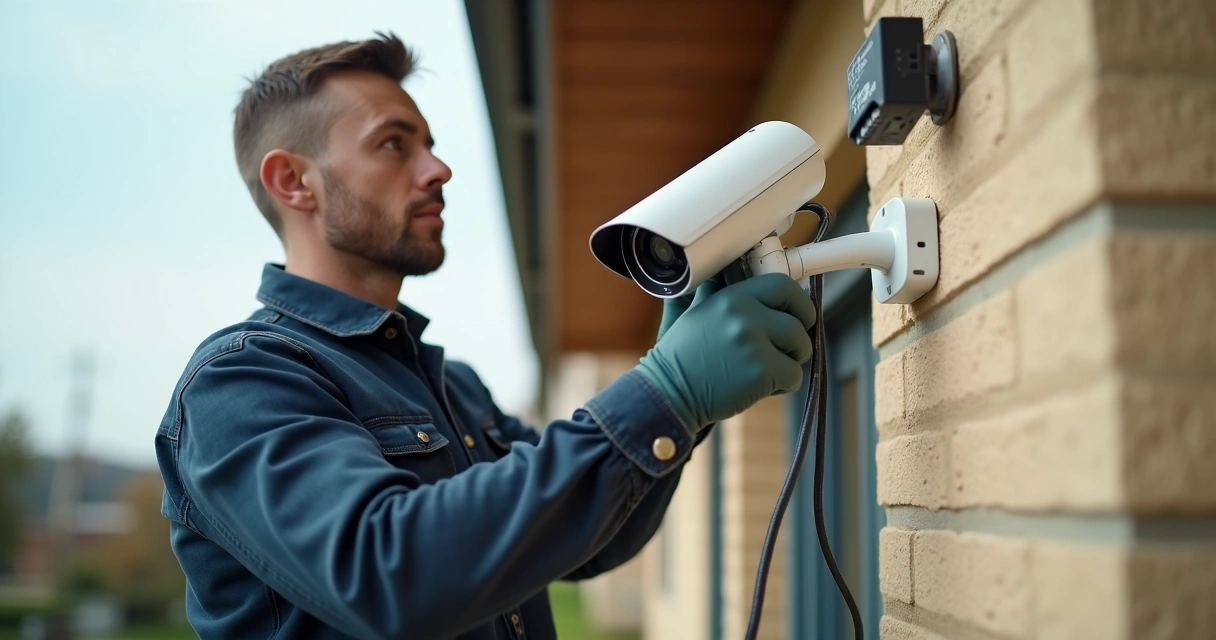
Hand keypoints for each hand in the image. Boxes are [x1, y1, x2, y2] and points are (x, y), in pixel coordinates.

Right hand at [635, 273, 816, 433]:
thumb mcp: (695, 312)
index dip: (797, 302)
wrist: (668, 393)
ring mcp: (754, 343)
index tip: (797, 315)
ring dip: (790, 362)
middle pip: (799, 319)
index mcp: (731, 297)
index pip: (782, 285)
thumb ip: (719, 291)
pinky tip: (758, 387)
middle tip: (786, 349)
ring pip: (801, 347)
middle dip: (798, 337)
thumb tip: (739, 270)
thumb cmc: (682, 358)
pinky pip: (794, 376)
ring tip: (764, 370)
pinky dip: (782, 386)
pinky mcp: (761, 371)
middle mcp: (744, 314)